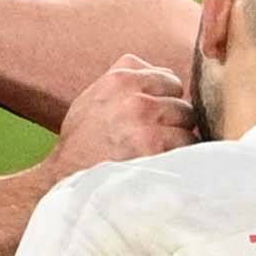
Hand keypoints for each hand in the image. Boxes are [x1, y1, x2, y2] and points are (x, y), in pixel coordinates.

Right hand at [37, 54, 193, 178]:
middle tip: (153, 139)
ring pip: (188, 123)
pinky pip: (188, 146)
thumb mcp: (92, 98)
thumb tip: (165, 74)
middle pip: (181, 101)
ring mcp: (146, 123)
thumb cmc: (81, 143)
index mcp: (120, 80)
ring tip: (157, 152)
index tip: (152, 117)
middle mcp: (134, 97)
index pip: (168, 78)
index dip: (164, 99)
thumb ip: (125, 81)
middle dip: (173, 120)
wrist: (67, 180)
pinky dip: (180, 156)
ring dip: (178, 139)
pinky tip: (161, 164)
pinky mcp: (154, 149)